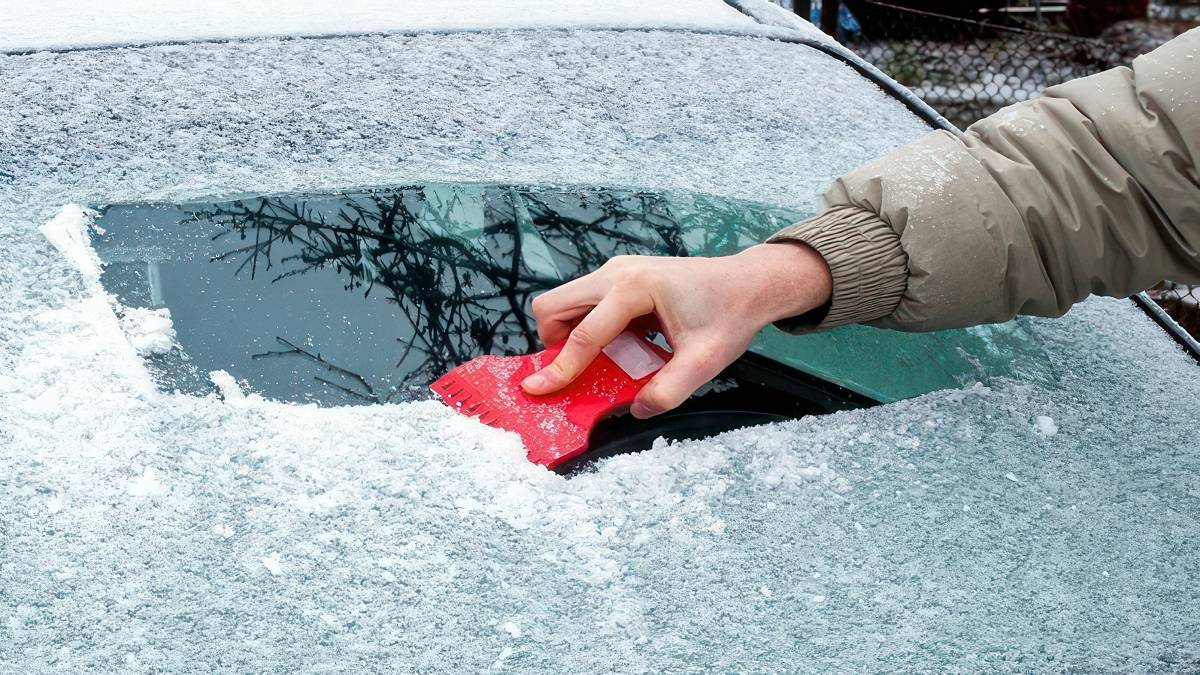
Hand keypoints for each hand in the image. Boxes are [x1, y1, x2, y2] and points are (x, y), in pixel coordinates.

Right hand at [521, 243, 832, 417]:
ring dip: (569, 338)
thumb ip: (670, 389)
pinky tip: (619, 349)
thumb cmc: (729, 314)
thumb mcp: (706, 361)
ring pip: (564, 303)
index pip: (583, 333)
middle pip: (554, 306)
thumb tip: (639, 410)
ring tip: (602, 364)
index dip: (559, 368)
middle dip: (554, 345)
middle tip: (575, 376)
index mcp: (635, 288)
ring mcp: (616, 271)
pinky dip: (586, 329)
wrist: (748, 284)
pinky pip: (584, 304)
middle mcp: (617, 272)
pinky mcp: (620, 277)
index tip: (534, 390)